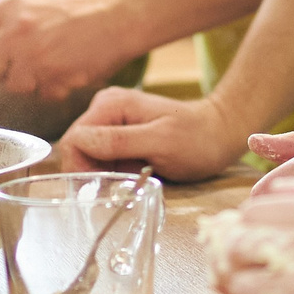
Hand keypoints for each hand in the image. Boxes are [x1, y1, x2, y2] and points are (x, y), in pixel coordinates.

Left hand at [0, 0, 137, 96]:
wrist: (119, 14)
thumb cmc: (75, 9)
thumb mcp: (30, 2)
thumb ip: (0, 22)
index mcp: (7, 7)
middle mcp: (17, 30)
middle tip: (12, 66)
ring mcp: (36, 54)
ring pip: (11, 86)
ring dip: (25, 82)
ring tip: (47, 63)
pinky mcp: (56, 76)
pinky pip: (39, 94)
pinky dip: (48, 88)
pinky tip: (63, 69)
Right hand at [56, 88, 247, 180]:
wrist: (220, 133)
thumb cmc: (196, 140)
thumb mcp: (159, 142)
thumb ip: (117, 141)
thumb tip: (77, 143)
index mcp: (110, 104)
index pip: (72, 140)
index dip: (80, 169)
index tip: (102, 189)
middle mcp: (105, 106)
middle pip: (77, 148)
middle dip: (92, 172)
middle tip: (120, 187)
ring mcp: (112, 119)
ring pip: (88, 155)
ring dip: (103, 173)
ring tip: (131, 179)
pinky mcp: (120, 132)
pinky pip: (103, 156)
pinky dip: (113, 170)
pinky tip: (134, 174)